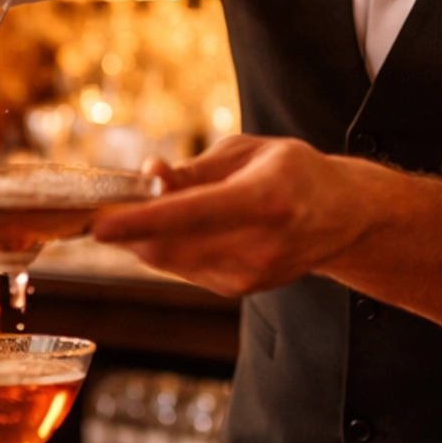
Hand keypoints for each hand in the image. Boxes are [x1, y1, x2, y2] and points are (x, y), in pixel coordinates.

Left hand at [92, 135, 365, 295]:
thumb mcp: (248, 153)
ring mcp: (249, 274)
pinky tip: (187, 228)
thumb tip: (148, 176)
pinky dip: (169, 247)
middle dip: (129, 228)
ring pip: (169, 260)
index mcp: (264, 198)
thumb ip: (193, 169)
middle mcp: (259, 244)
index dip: (139, 220)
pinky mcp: (239, 289)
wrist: (342, 219)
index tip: (99, 225)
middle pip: (169, 246)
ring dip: (146, 237)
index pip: (190, 214)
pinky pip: (183, 269)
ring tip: (160, 207)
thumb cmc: (294, 174)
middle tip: (112, 205)